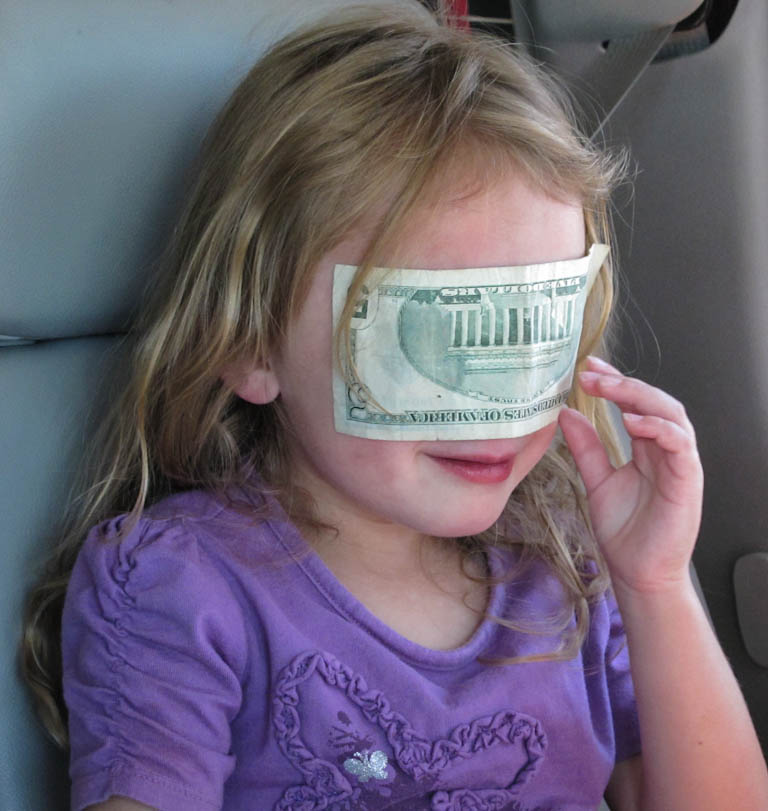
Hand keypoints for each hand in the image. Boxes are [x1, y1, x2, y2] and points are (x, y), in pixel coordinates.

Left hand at [558, 356, 703, 596]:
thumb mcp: (597, 480)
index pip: (634, 403)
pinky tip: (633, 422)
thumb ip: (586, 447)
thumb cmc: (624, 531)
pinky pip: (680, 443)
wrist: (638, 573)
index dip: (614, 382)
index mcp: (646, 448)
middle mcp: (665, 450)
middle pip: (653, 401)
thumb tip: (567, 414)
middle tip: (592, 373)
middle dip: (623, 382)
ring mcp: (680, 463)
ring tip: (610, 388)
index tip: (587, 369)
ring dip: (640, 396)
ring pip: (671, 414)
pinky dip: (659, 428)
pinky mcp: (687, 479)